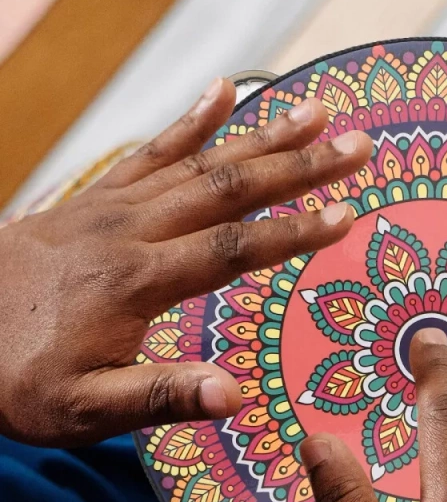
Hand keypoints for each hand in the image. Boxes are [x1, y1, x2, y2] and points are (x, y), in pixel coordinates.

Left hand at [0, 80, 371, 445]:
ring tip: (316, 113)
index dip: (293, 232)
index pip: (231, 249)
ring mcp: (111, 207)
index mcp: (135, 282)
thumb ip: (161, 398)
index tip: (344, 216)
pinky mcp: (96, 199)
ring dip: (264, 136)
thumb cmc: (15, 378)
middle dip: (300, 166)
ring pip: (200, 160)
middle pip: (228, 188)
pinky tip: (221, 92)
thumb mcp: (84, 409)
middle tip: (356, 146)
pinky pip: (150, 150)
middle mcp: (129, 231)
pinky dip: (191, 120)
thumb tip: (235, 395)